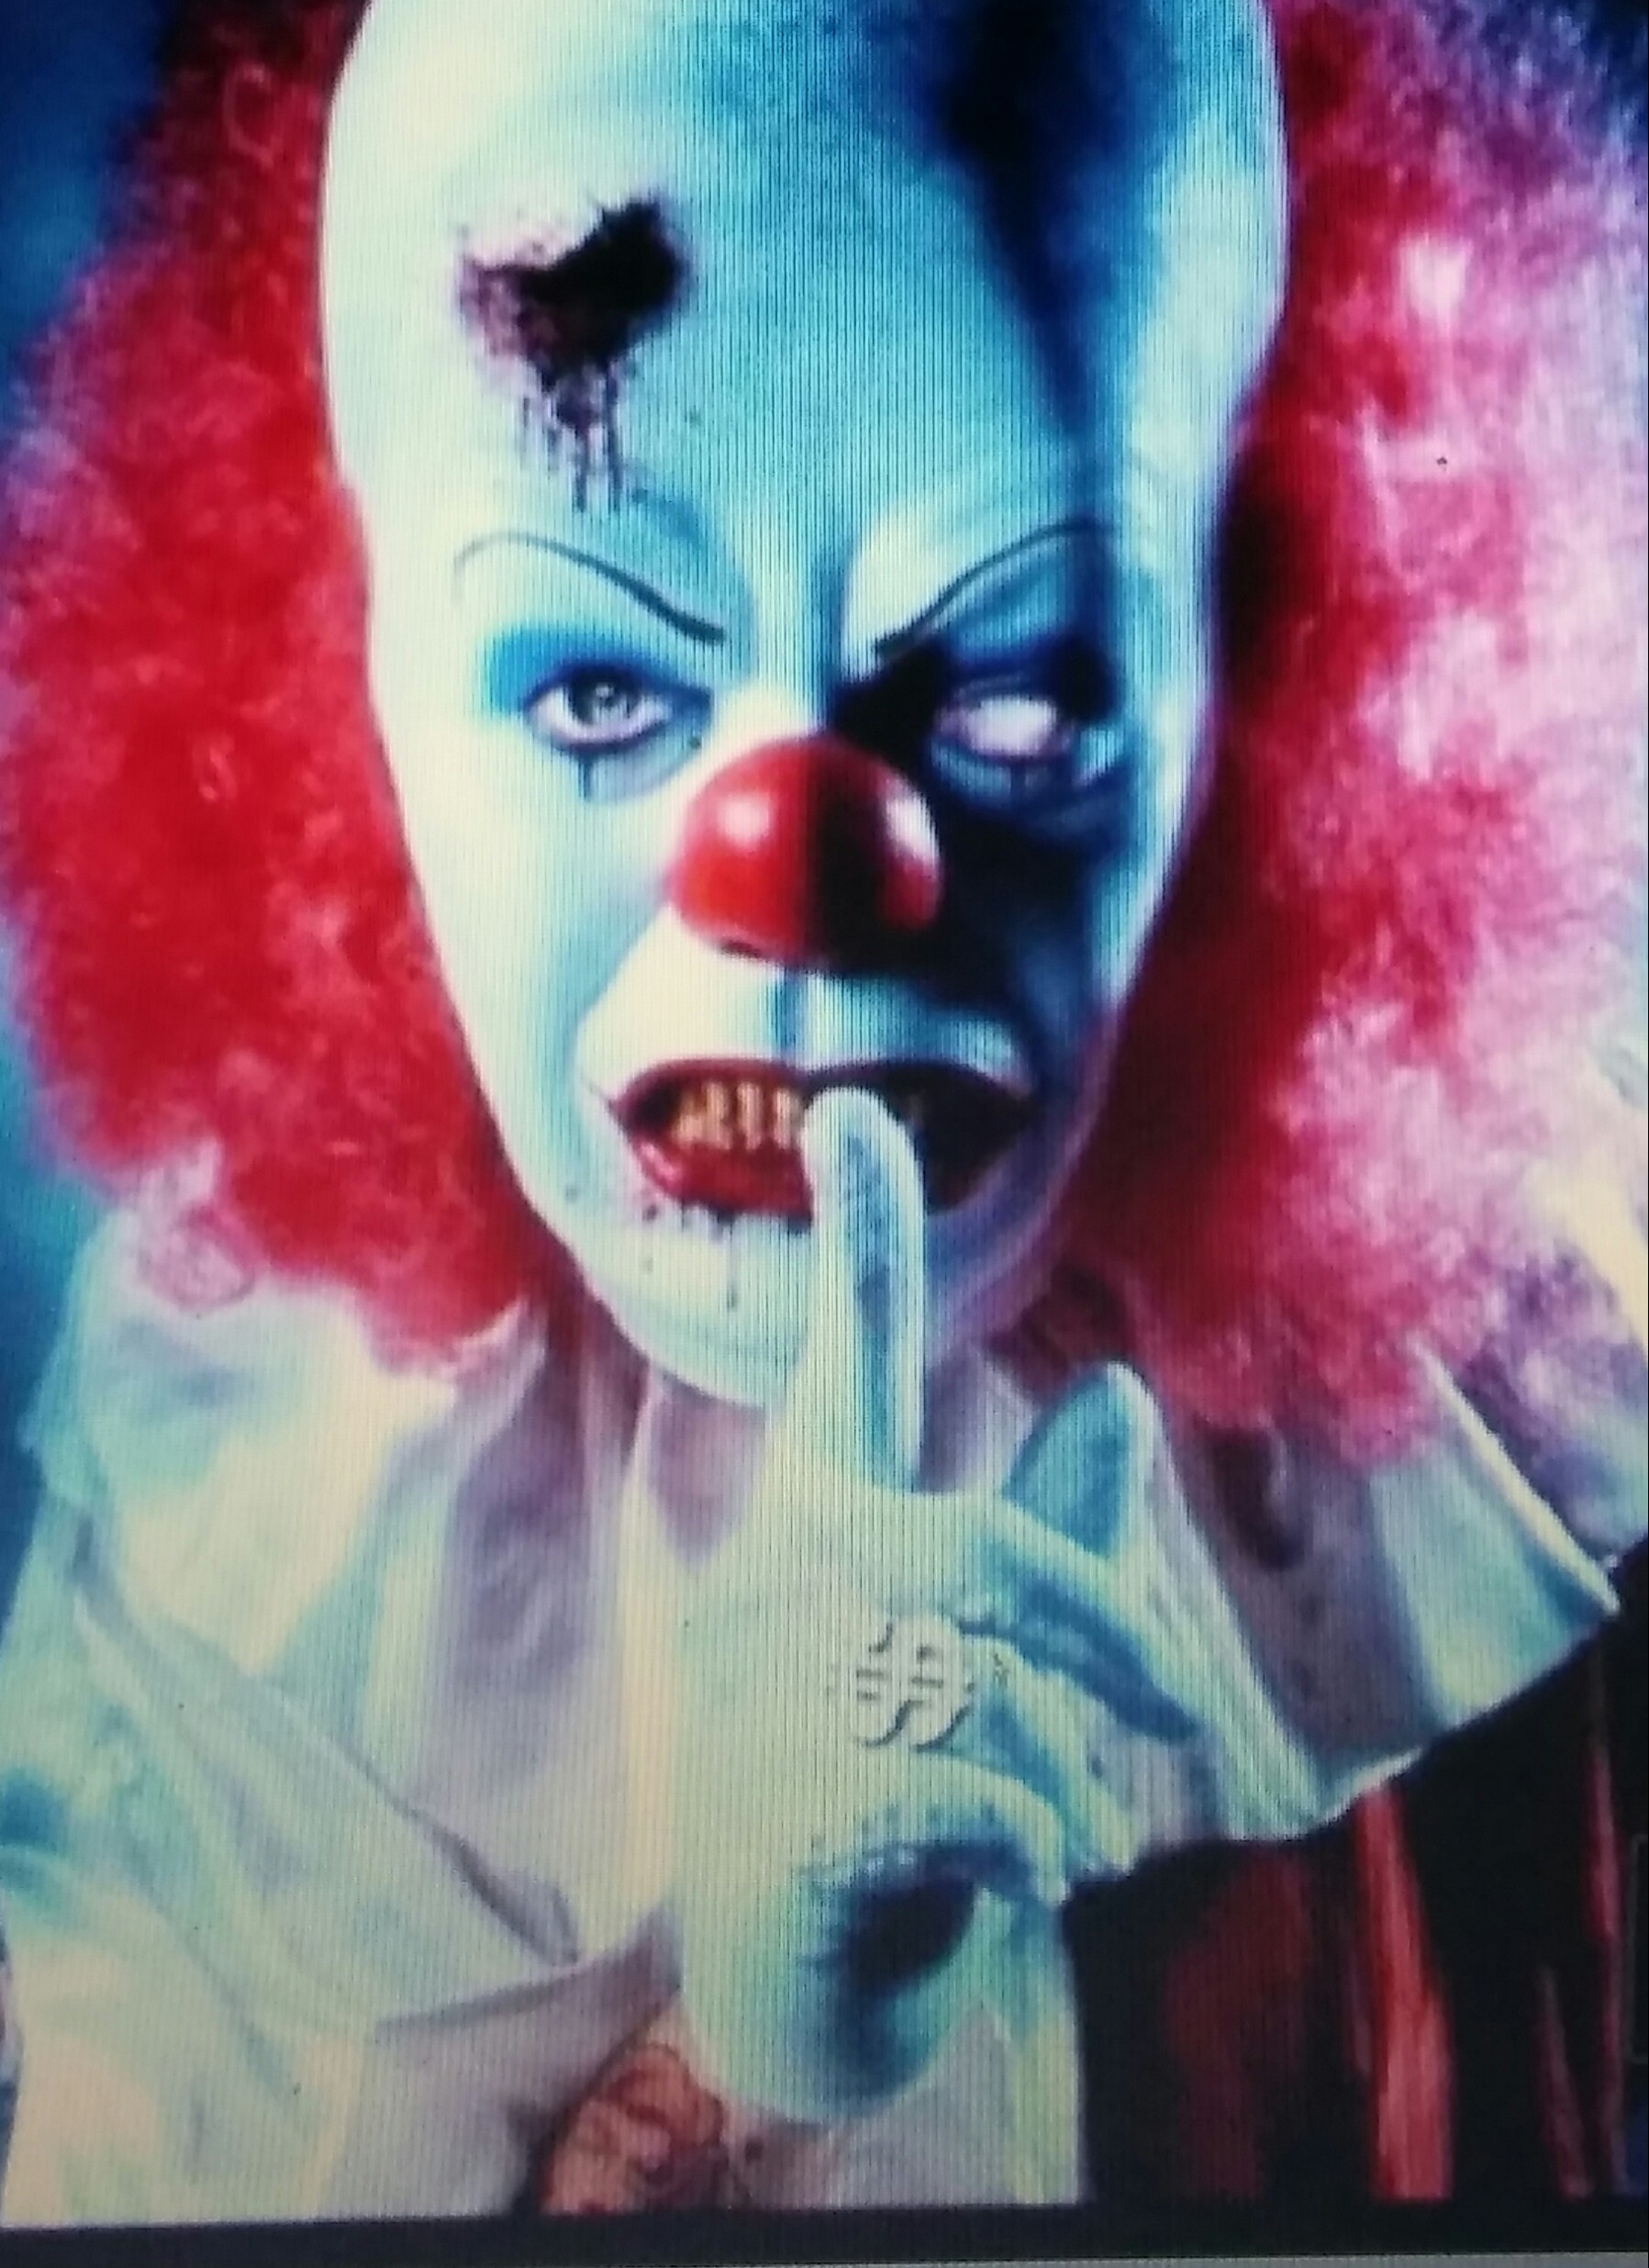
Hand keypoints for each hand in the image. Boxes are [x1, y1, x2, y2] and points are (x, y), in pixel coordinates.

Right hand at [669, 1090, 1209, 2120]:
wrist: (796, 1989)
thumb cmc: (893, 1784)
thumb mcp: (974, 1653)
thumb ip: (1044, 1528)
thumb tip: (1117, 1390)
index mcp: (824, 1527)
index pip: (841, 1368)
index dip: (855, 1243)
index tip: (855, 1111)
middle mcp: (781, 1593)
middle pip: (977, 1558)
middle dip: (1103, 1631)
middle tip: (1174, 1709)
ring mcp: (767, 1706)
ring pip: (983, 1689)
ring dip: (1062, 1772)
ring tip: (1075, 1832)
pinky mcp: (790, 1821)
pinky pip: (966, 1794)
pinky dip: (1036, 1839)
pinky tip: (1033, 1876)